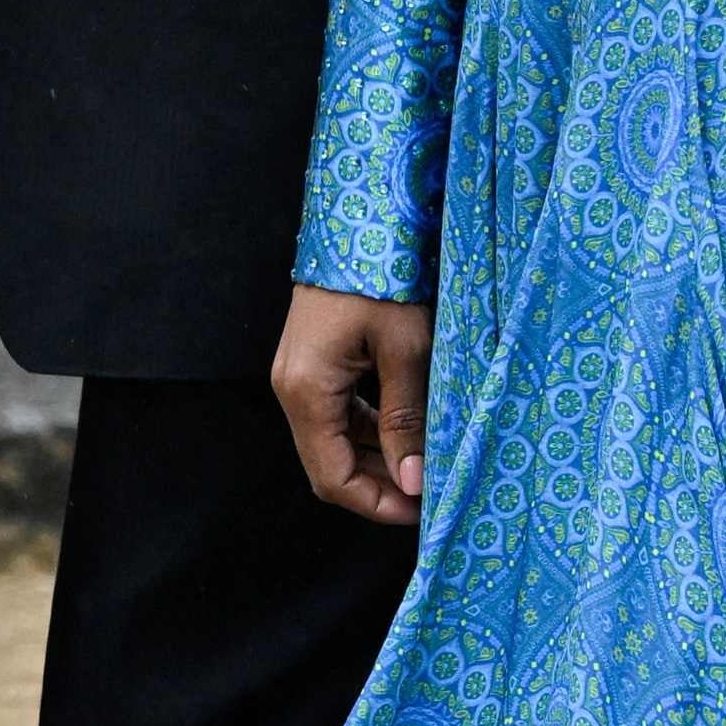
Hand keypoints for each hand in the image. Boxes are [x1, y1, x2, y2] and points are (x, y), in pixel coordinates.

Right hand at [274, 286, 432, 529]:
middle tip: (432, 493)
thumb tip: (413, 481)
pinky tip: (410, 431)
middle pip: (330, 464)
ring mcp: (301, 374)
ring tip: (427, 466)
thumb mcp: (406, 350)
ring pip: (337, 440)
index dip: (376, 504)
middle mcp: (293, 388)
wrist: (363, 215)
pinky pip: (341, 411)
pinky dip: (373, 429)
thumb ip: (406, 418)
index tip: (422, 511)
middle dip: (380, 486)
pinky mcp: (316, 361)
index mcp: (305, 390)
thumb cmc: (383, 276)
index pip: (331, 478)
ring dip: (379, 458)